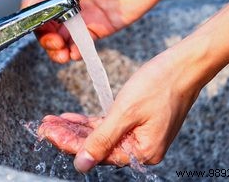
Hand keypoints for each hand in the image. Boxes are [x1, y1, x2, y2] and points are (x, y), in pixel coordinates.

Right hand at [21, 0, 175, 62]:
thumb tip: (28, 3)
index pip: (36, 5)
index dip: (33, 18)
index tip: (37, 26)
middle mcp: (67, 1)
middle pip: (45, 26)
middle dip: (45, 37)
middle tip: (53, 42)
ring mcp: (82, 16)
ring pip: (61, 39)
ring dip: (56, 49)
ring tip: (62, 52)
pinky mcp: (98, 28)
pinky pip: (81, 45)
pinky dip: (74, 52)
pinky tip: (75, 52)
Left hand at [38, 51, 200, 171]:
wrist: (183, 65)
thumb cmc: (161, 85)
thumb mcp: (126, 112)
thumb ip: (102, 139)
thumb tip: (83, 164)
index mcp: (142, 152)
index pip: (97, 154)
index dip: (70, 144)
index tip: (49, 134)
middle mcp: (141, 148)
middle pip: (96, 146)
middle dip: (68, 135)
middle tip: (46, 126)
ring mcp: (139, 135)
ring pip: (99, 135)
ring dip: (76, 128)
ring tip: (53, 122)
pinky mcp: (137, 122)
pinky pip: (108, 126)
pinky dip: (90, 122)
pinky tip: (71, 118)